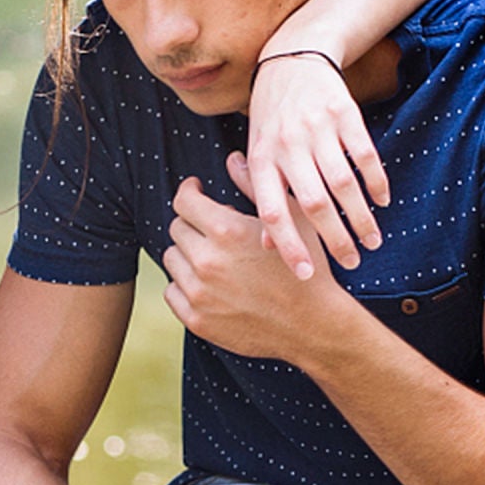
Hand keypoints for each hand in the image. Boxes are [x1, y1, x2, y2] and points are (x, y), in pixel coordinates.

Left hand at [162, 163, 353, 361]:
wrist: (313, 325)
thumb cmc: (305, 268)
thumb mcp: (292, 220)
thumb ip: (255, 187)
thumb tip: (233, 159)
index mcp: (227, 232)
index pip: (185, 201)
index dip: (190, 191)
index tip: (196, 191)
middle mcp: (207, 261)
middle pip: (177, 228)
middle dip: (193, 224)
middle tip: (213, 230)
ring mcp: (199, 292)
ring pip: (172, 259)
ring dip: (187, 254)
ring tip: (213, 257)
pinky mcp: (196, 319)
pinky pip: (171, 292)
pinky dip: (185, 285)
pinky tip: (209, 283)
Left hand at [244, 50, 385, 277]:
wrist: (291, 61)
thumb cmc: (271, 120)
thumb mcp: (258, 154)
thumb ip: (262, 196)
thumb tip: (267, 245)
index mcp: (261, 159)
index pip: (272, 211)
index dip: (288, 245)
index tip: (306, 275)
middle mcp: (288, 146)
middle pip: (313, 203)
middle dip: (335, 239)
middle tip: (352, 263)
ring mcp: (317, 129)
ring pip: (343, 183)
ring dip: (361, 216)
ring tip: (372, 241)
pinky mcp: (345, 113)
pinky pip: (365, 155)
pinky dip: (376, 182)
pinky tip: (383, 202)